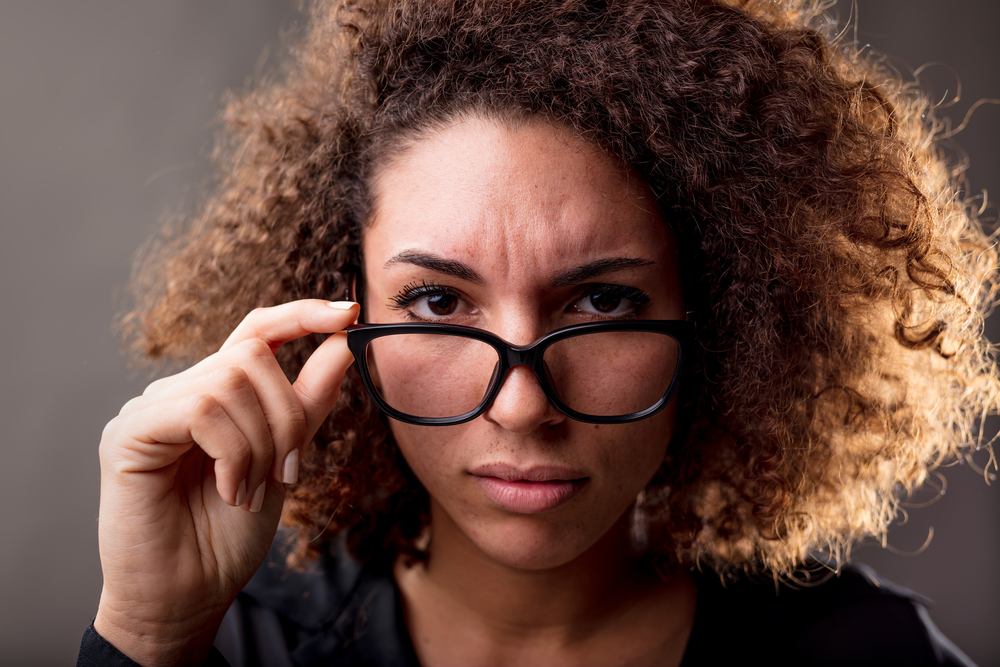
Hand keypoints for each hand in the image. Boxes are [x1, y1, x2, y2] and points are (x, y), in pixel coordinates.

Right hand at [94, 299, 358, 665]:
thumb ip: (308, 401)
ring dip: (261, 443)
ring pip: (230, 381)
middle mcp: (180, 391)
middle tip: (286, 471)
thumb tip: (343, 342)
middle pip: (252, 356)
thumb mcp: (285, 458)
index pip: (256, 331)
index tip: (350, 312)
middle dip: (287, 414)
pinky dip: (232, 452)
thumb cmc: (229, 533)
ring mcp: (149, 407)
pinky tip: (229, 491)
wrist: (190, 595)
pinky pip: (201, 410)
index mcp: (216, 394)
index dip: (301, 315)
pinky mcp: (128, 432)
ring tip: (250, 490)